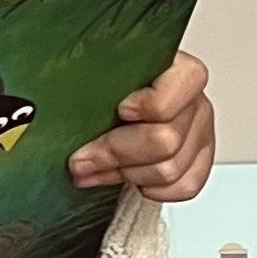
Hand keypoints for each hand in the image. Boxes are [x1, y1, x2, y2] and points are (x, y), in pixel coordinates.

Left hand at [68, 51, 213, 200]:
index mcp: (175, 67)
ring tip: (96, 170)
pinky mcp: (200, 161)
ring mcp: (200, 132)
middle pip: (165, 140)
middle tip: (82, 160)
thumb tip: (55, 94)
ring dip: (126, 174)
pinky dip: (152, 189)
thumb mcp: (98, 72)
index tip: (119, 111)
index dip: (146, 106)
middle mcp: (194, 100)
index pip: (177, 88)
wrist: (116, 107)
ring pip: (170, 170)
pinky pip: (184, 187)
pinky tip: (130, 178)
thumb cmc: (107, 88)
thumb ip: (90, 78)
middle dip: (115, 154)